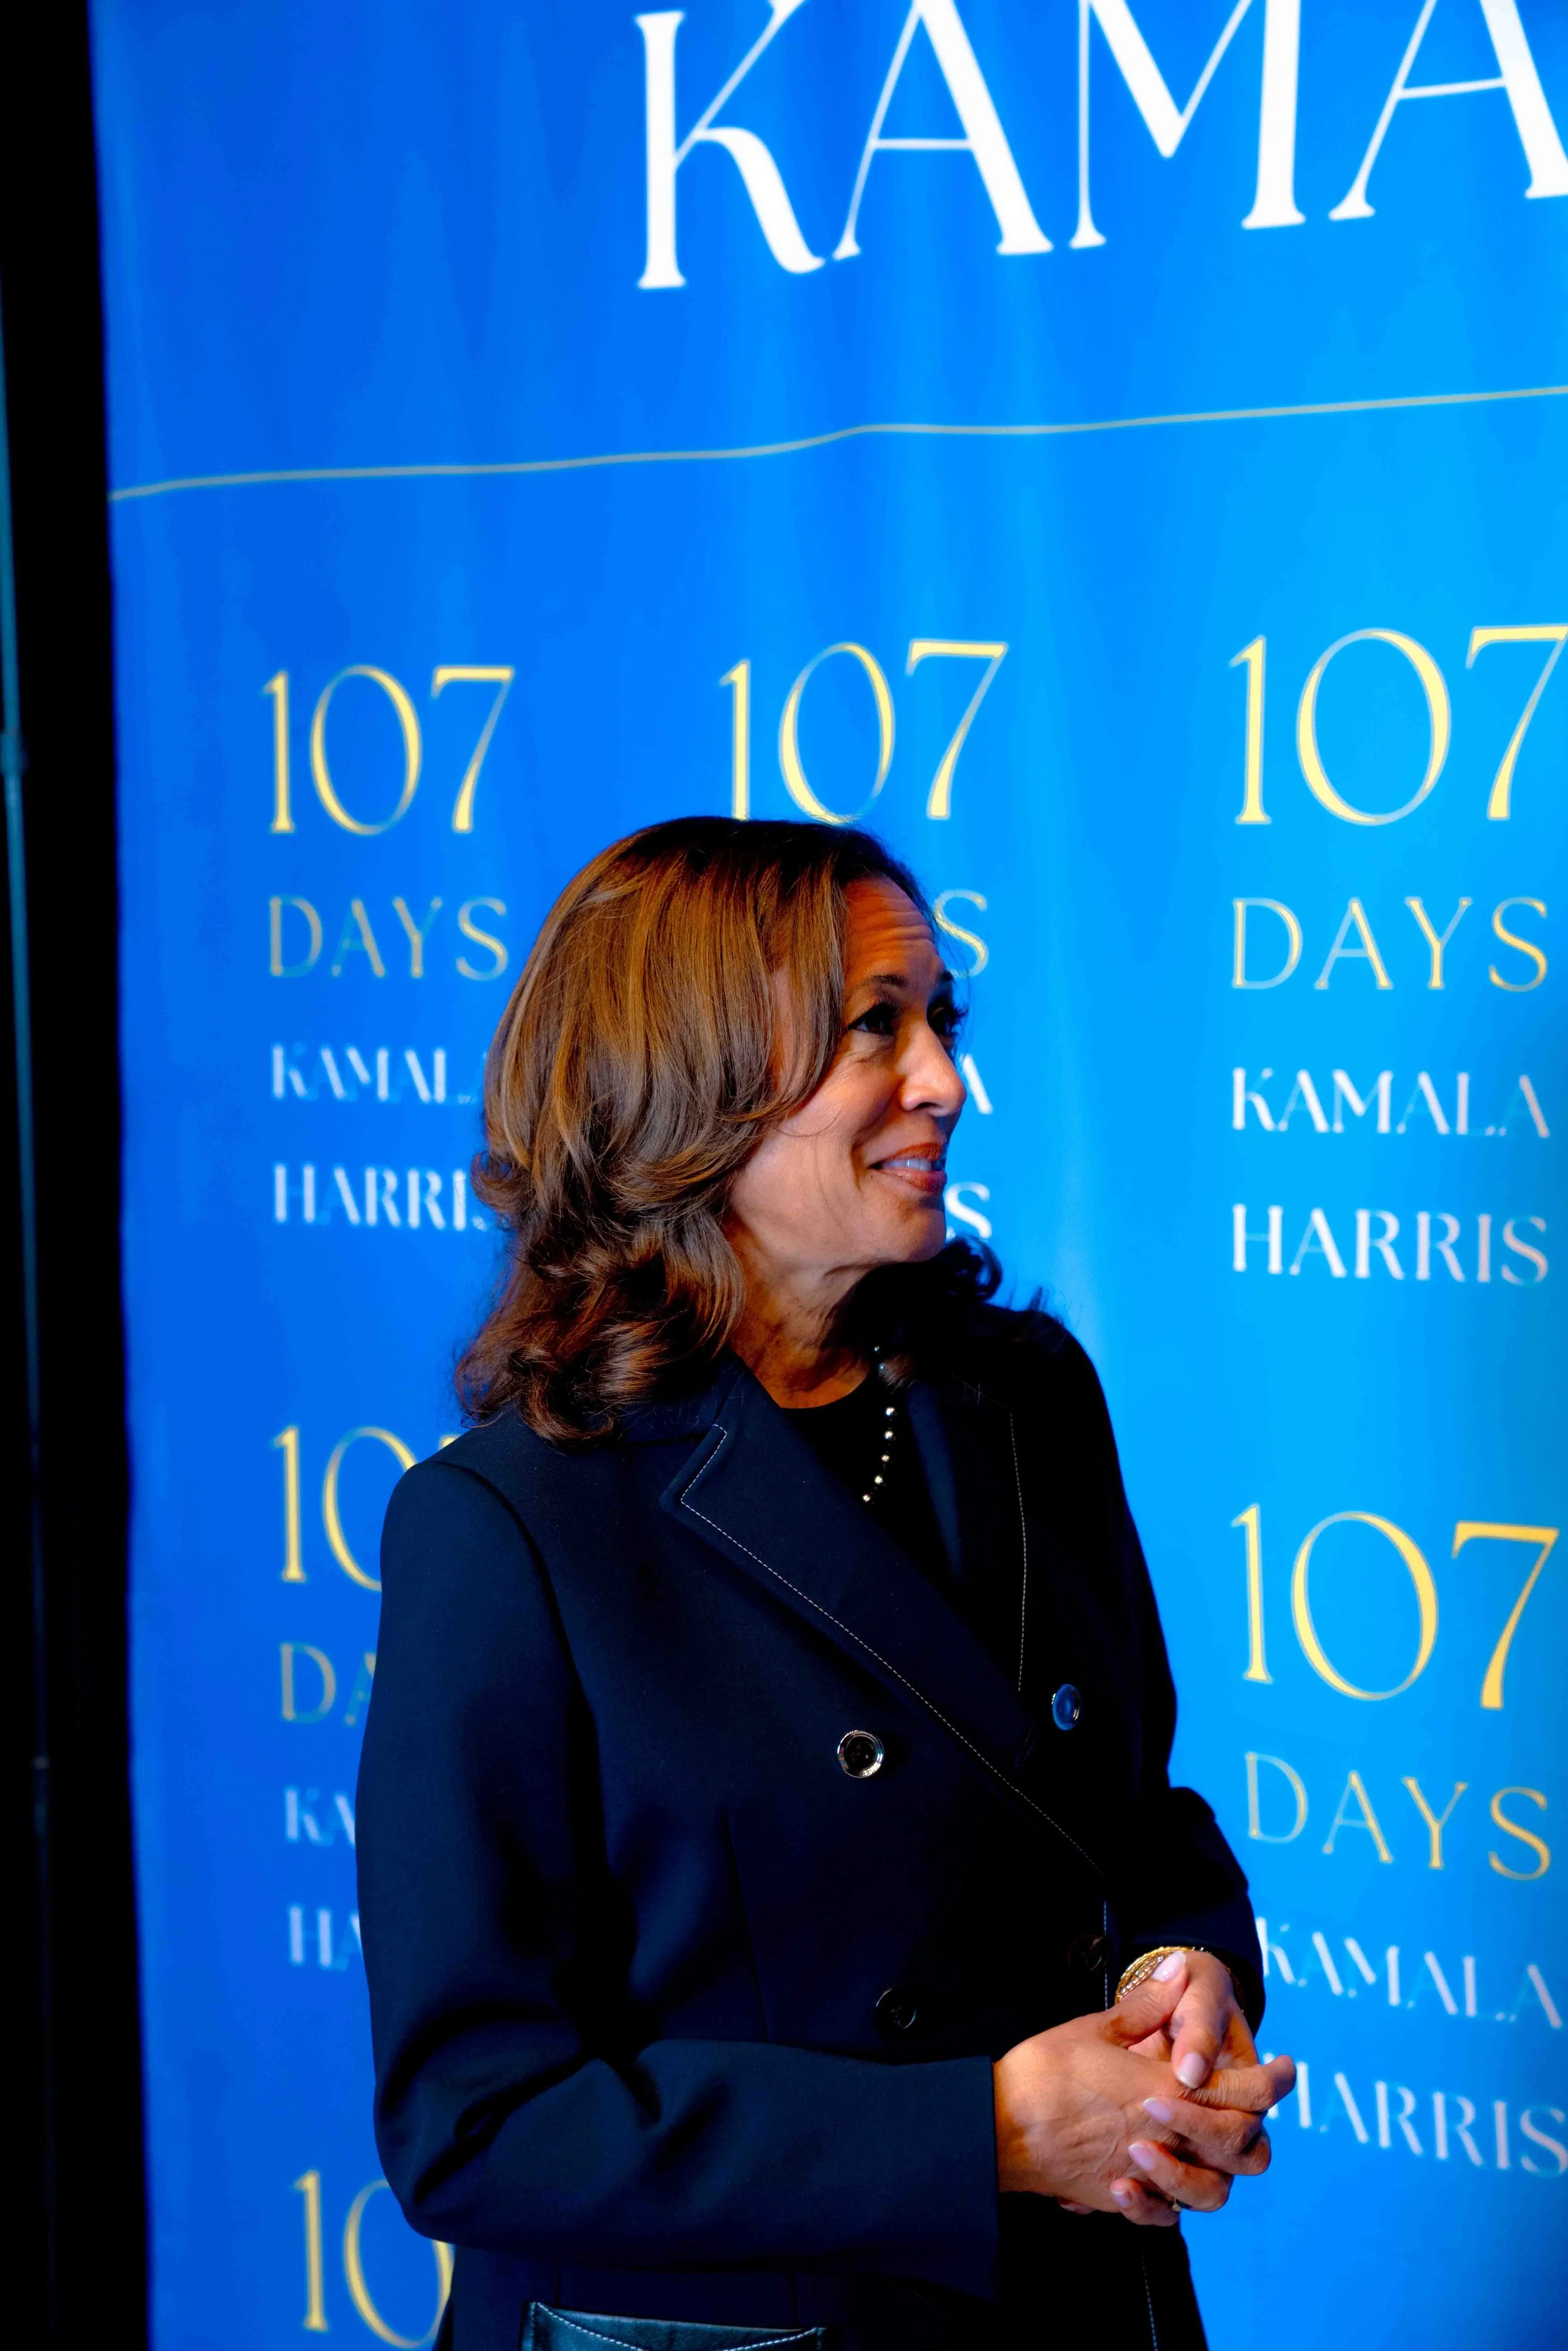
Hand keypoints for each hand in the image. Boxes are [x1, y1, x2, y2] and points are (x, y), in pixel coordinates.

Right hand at [993, 1955, 1294, 2226]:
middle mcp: (1163, 2139)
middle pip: (1237, 2143)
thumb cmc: (1043, 2072)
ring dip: (1218, 2163)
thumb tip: (1180, 1969)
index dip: (1271, 2081)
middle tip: (1255, 2095)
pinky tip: (1161, 2175)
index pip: (1239, 2093)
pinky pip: (1165, 2215)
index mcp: (1162, 2092)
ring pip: (1211, 2190)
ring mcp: (1143, 2176)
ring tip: (1207, 2136)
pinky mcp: (1118, 2199)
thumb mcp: (1096, 2027)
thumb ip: (1148, 2004)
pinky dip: (1172, 2201)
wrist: (997, 2128)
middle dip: (1251, 2118)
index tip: (1286, 2068)